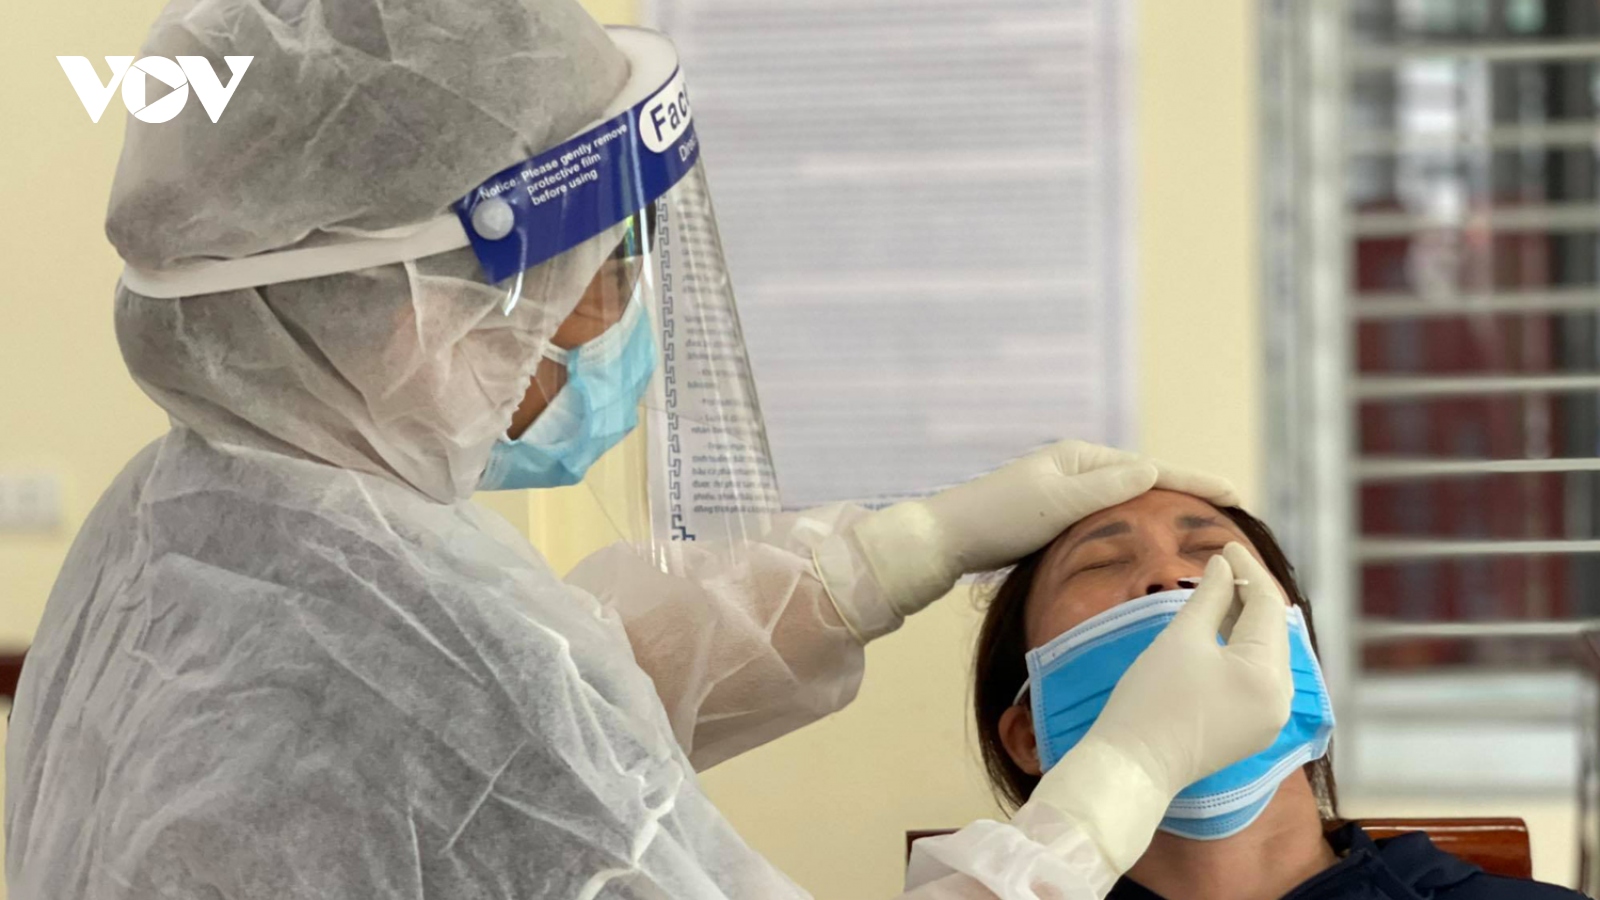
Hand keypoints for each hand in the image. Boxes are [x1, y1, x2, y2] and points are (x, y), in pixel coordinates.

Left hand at [814, 440, 1239, 638]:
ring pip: (1129, 502)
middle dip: (1189, 492)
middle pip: (1146, 481)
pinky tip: (1150, 544)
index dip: (1197, 480)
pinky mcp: (1056, 520)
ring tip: (1205, 527)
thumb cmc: (997, 519)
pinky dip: (1137, 526)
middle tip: (1235, 511)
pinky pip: (1110, 519)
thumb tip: (1155, 470)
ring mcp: (1067, 494)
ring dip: (1165, 510)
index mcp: (1081, 458)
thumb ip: (1106, 488)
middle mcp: (1077, 470)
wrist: (945, 540)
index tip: (1237, 493)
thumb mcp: (1056, 502)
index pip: (1152, 468)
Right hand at [1028, 544, 1292, 872]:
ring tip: (1222, 590)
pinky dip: (1244, 650)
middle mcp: (1280, 699)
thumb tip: (1224, 565)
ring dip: (1248, 621)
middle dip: (1251, 594)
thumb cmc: (1152, 697)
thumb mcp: (1182, 638)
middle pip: (1274, 631)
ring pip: (1268, 654)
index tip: (1225, 544)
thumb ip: (1210, 596)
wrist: (1132, 764)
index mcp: (1268, 674)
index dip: (1248, 570)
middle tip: (1224, 562)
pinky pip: (1259, 678)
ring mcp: (1269, 719)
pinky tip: (1224, 630)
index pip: (1268, 606)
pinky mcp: (1253, 731)